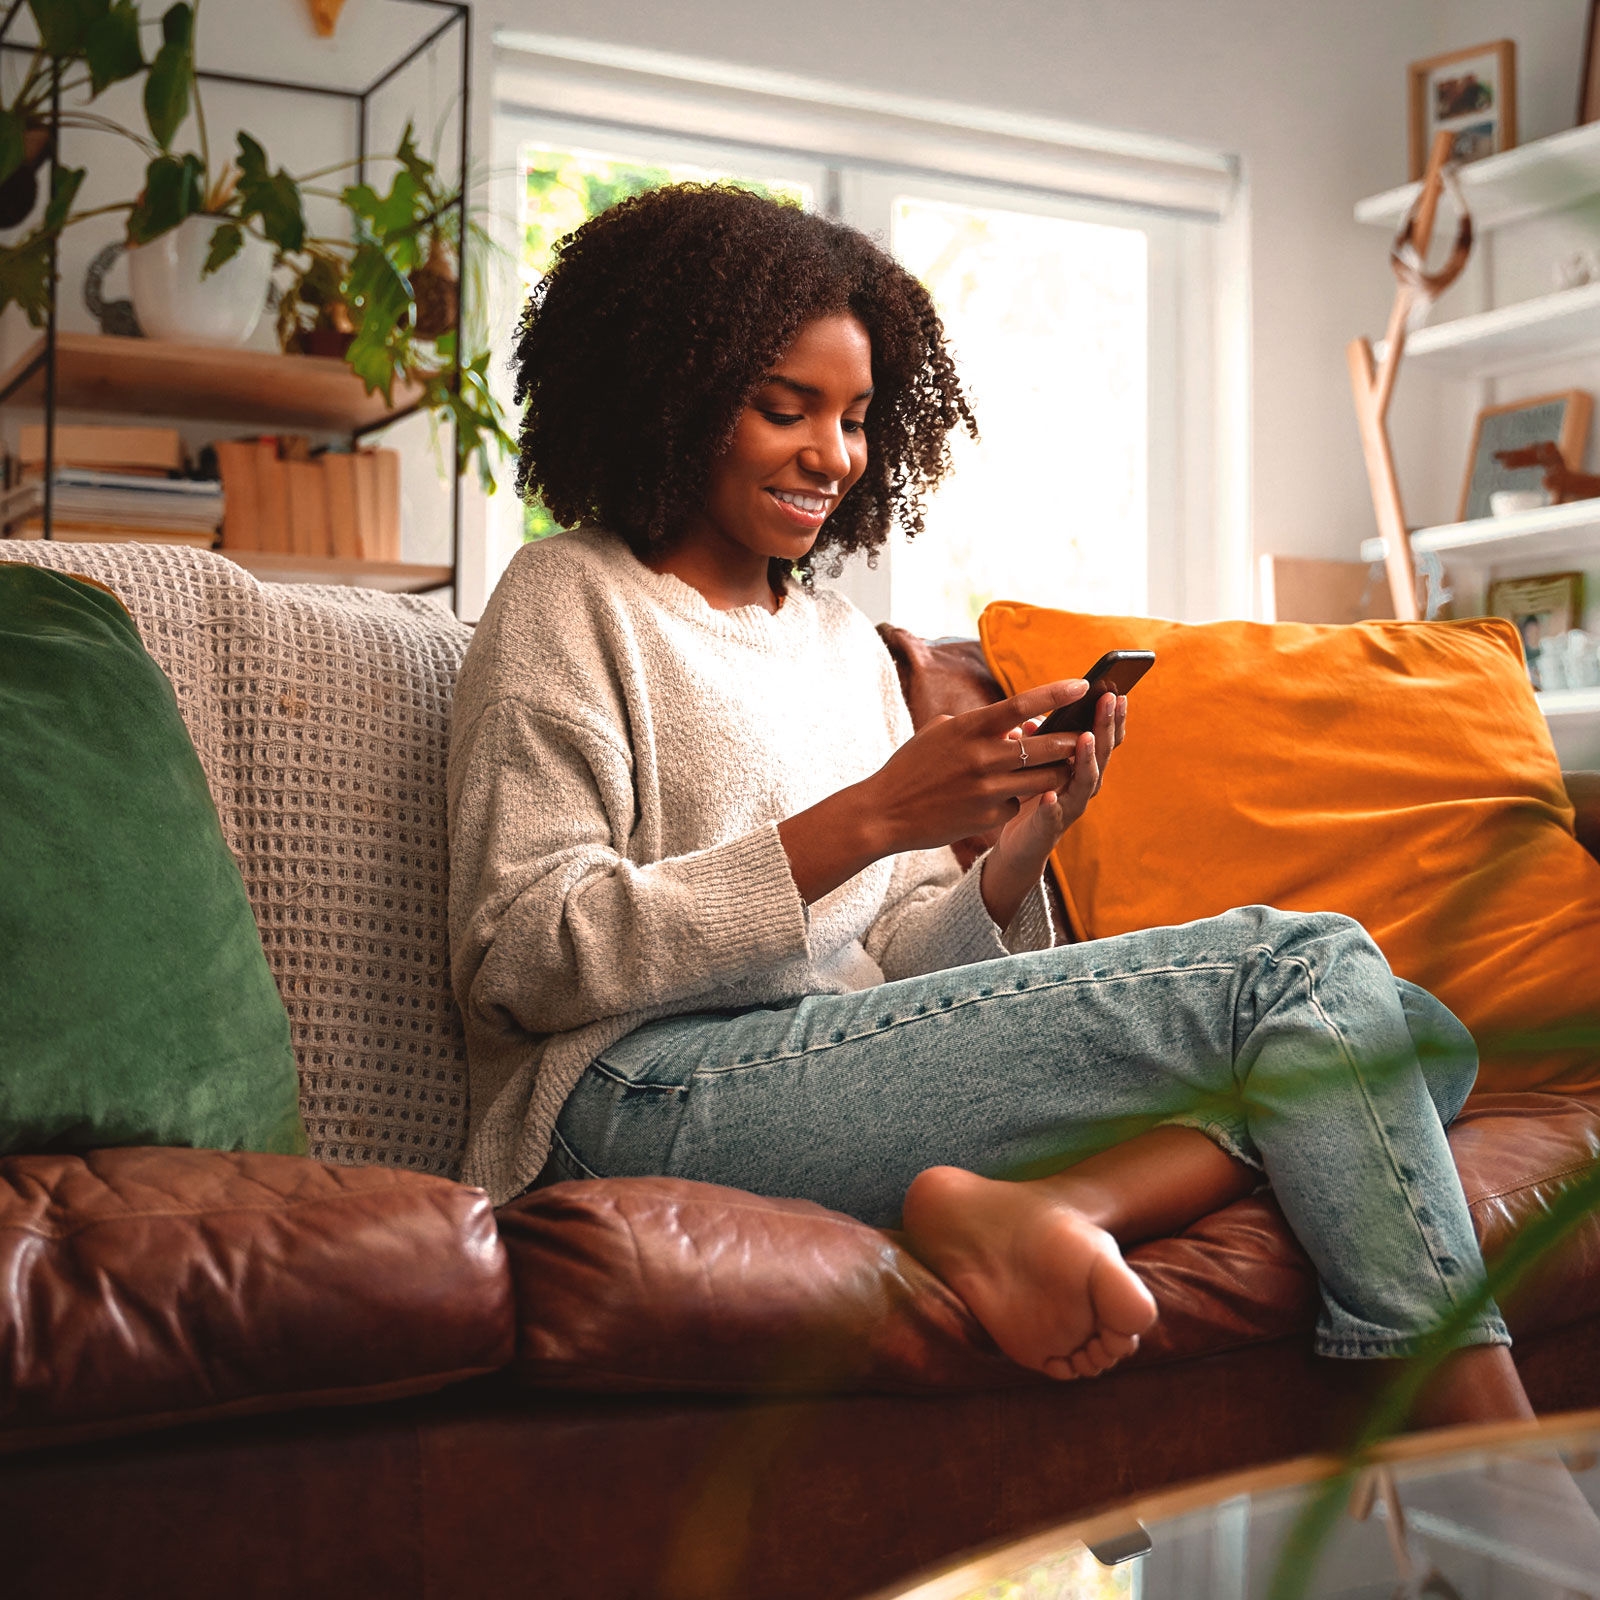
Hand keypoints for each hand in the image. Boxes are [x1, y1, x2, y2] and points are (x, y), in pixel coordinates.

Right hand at [863, 679, 1105, 853]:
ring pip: (1043, 778)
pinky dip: (1016, 800)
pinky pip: (1018, 804)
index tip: (1082, 684)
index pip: (1022, 704)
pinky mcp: (988, 818)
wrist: (884, 812)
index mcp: (969, 728)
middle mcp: (982, 757)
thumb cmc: (911, 768)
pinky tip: (1002, 800)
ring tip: (1062, 766)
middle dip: (1070, 740)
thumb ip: (974, 725)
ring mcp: (987, 790)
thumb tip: (1009, 726)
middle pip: (1045, 744)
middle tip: (1083, 735)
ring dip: (1057, 772)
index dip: (1056, 693)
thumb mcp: (938, 733)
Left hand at [979, 689, 1126, 927]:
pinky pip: (1052, 816)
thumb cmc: (1031, 795)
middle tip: (1111, 700)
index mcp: (1082, 766)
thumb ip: (1038, 743)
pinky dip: (1052, 806)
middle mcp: (1083, 785)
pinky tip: (1047, 795)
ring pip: (1085, 782)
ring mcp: (1070, 807)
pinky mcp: (1049, 828)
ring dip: (1088, 759)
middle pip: (1102, 753)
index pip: (1104, 738)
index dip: (1112, 716)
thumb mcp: (1036, 763)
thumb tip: (1030, 721)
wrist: (1020, 845)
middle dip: (1107, 725)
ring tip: (1086, 738)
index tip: (1117, 690)